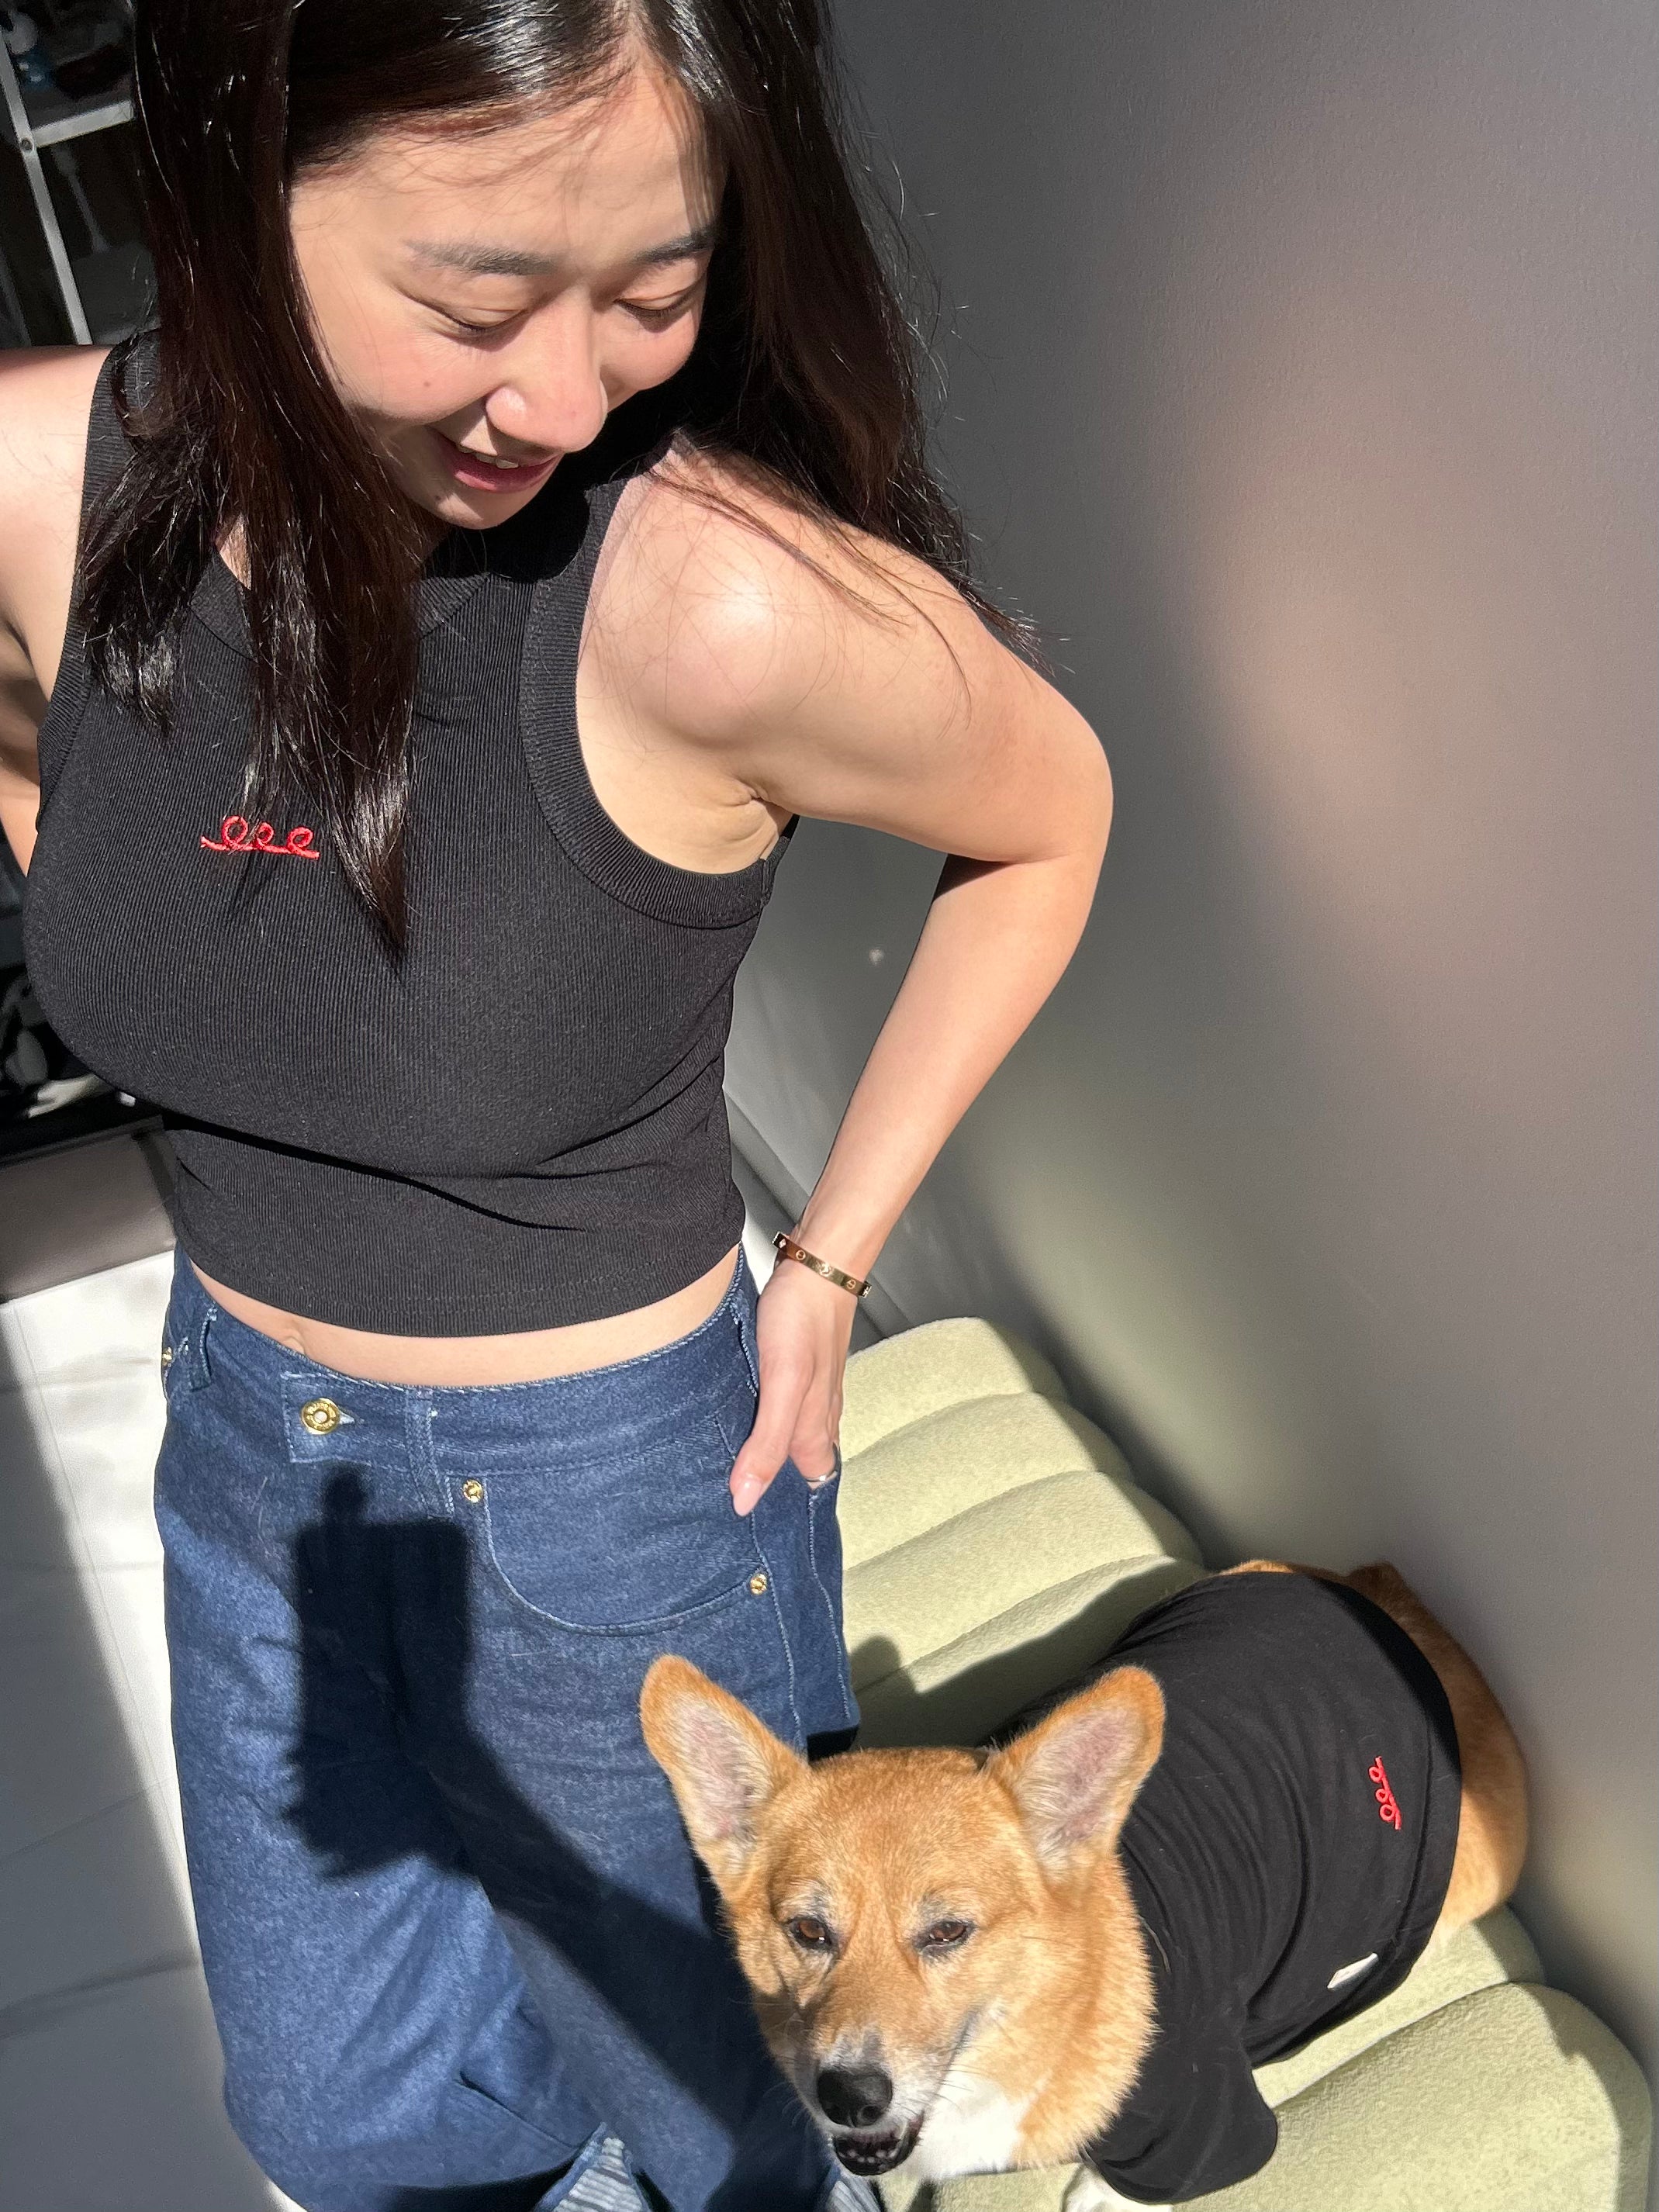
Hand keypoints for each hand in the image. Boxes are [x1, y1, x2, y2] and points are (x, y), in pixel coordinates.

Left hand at [729, 1258, 858, 1514]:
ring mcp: (805, 1391)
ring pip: (783, 1434)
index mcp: (815, 1432)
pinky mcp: (790, 1367)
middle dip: (765, 1482)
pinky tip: (732, 1415)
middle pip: (795, 1464)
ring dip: (758, 1450)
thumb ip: (768, 1444)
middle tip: (722, 1499)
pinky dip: (754, 1417)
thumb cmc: (804, 1320)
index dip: (779, 1506)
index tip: (744, 1525)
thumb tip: (745, 1501)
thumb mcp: (783, 1387)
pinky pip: (773, 1405)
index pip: (805, 1487)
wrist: (817, 1263)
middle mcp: (814, 1417)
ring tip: (720, 1467)